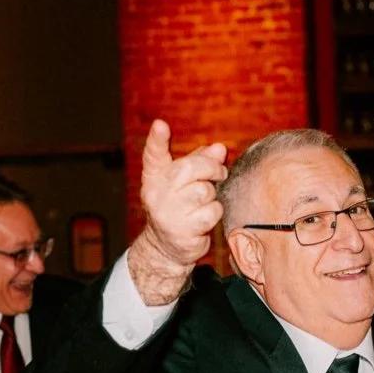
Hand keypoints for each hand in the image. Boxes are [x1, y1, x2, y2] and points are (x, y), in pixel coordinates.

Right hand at [129, 119, 228, 303]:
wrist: (167, 247)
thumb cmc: (179, 207)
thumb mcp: (183, 182)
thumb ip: (199, 161)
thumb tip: (220, 148)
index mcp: (154, 177)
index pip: (153, 155)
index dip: (157, 140)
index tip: (161, 126)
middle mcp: (156, 193)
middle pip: (191, 168)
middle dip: (212, 168)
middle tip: (219, 173)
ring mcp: (168, 213)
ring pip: (205, 191)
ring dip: (212, 195)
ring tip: (205, 202)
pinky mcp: (182, 231)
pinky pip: (212, 212)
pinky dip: (215, 213)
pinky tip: (205, 218)